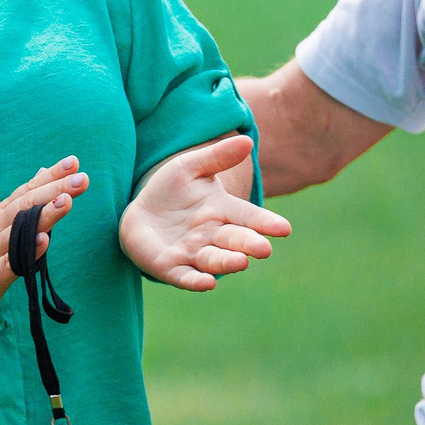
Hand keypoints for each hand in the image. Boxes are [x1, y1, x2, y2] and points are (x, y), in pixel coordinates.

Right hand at [0, 157, 87, 321]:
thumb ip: (19, 201)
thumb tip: (44, 174)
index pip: (27, 190)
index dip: (50, 176)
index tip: (74, 162)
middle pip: (27, 205)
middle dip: (56, 190)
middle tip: (81, 179)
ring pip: (20, 230)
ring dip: (44, 215)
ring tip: (67, 201)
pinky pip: (9, 263)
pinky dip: (26, 252)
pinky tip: (43, 242)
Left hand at [118, 135, 290, 289]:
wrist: (140, 212)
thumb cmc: (171, 190)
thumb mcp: (190, 167)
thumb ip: (217, 157)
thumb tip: (247, 141)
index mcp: (223, 211)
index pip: (248, 217)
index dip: (265, 223)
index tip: (284, 228)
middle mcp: (212, 235)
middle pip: (234, 241)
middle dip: (249, 245)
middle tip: (264, 249)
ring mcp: (192, 253)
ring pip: (213, 260)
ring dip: (227, 262)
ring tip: (241, 262)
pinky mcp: (170, 267)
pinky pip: (186, 276)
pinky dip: (196, 281)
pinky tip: (207, 283)